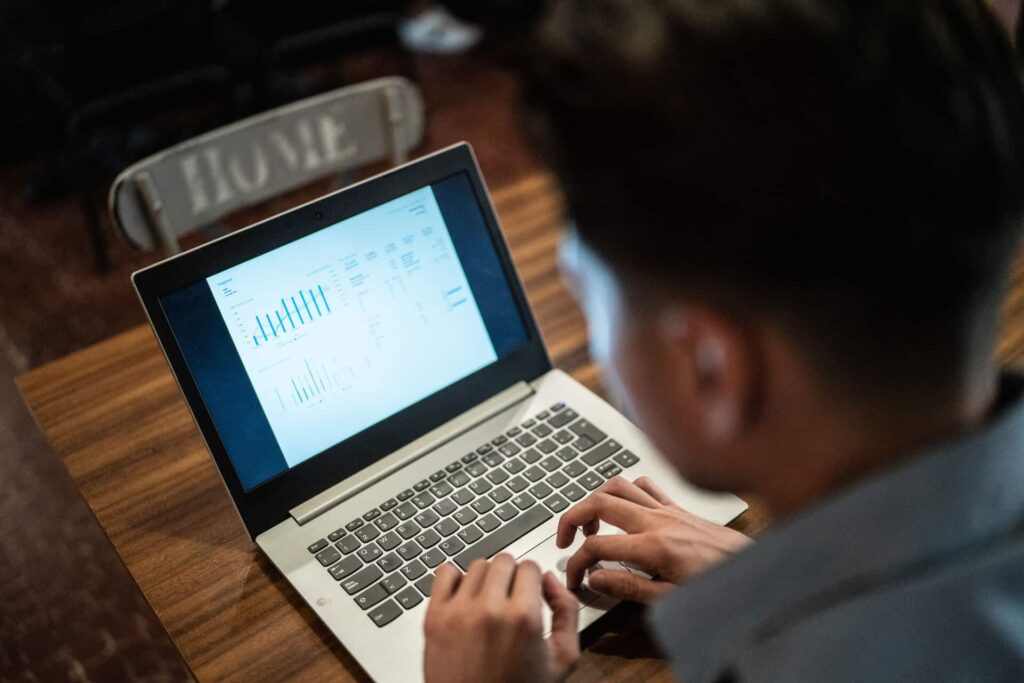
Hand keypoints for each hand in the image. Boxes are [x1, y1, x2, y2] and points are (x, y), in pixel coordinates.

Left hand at [423, 554, 580, 682]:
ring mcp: (459, 612)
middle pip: (504, 560)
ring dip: (486, 578)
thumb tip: (551, 580)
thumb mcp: (562, 660)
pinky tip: (465, 597)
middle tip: (511, 598)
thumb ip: (567, 611)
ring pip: (476, 565)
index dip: (533, 580)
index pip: (530, 567)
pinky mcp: (435, 617)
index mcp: (524, 617)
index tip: (530, 593)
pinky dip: (455, 579)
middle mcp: (490, 609)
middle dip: (511, 575)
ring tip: (489, 602)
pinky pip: (444, 573)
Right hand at [557, 476, 750, 602]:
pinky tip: (624, 509)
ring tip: (590, 523)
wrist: (753, 569)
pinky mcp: (676, 506)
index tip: (574, 577)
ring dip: (594, 499)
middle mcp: (656, 520)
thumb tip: (595, 579)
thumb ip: (628, 586)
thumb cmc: (716, 585)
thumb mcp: (670, 598)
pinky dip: (625, 489)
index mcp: (652, 547)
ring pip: (617, 485)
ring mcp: (666, 509)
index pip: (596, 546)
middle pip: (598, 502)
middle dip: (571, 518)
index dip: (576, 562)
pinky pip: (644, 484)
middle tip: (564, 540)